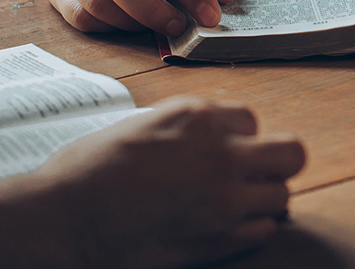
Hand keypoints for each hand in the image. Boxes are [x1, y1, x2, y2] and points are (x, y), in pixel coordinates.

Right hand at [35, 97, 305, 268]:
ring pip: (281, 193)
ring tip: (235, 206)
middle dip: (276, 162)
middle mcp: (220, 152)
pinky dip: (250, 230)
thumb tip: (204, 132)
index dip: (238, 138)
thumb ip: (181, 126)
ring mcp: (225, 196)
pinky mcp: (222, 238)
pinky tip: (225, 229)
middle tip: (255, 175)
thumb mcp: (137, 125)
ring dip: (262, 199)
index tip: (222, 151)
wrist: (63, 224)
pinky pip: (265, 229)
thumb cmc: (85, 174)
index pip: (250, 119)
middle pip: (290, 151)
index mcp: (196, 116)